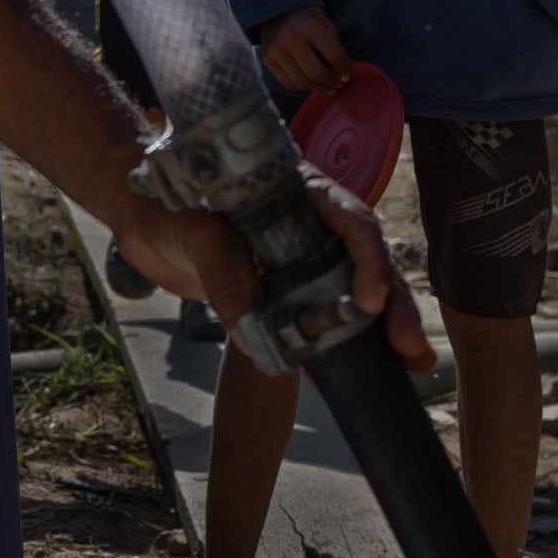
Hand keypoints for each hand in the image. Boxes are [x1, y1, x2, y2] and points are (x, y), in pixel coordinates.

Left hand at [110, 169, 434, 372]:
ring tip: (413, 363)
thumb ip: (226, 275)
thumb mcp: (196, 234)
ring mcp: (308, 256)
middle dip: (393, 303)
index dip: (367, 258)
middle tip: (410, 347)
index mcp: (299, 190)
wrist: (145, 224)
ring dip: (386, 325)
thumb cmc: (168, 207)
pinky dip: (354, 339)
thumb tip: (253, 336)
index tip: (369, 300)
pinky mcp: (295, 289)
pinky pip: (331, 312)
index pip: (349, 218)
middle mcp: (313, 222)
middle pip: (367, 259)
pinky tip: (382, 367)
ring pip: (359, 288)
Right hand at [256, 6, 350, 95]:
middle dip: (331, 82)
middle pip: (316, 72)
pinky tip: (313, 85)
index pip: (333, 55)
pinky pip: (288, 83)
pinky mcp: (267, 60)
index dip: (343, 69)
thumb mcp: (326, 24)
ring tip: (328, 87)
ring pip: (302, 82)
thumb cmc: (307, 18)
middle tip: (339, 84)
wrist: (277, 11)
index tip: (348, 75)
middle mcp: (289, 38)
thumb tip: (345, 72)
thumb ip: (337, 46)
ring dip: (318, 88)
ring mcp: (275, 50)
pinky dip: (303, 88)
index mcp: (308, 25)